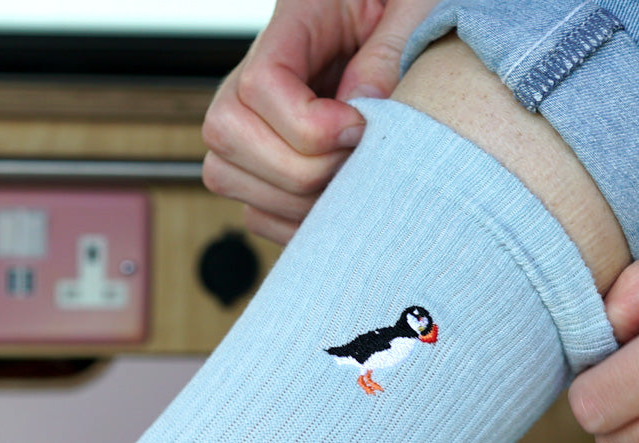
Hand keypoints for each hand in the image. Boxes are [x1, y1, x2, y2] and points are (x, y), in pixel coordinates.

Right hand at [201, 0, 439, 243]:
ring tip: (349, 184)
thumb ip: (390, 50)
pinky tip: (336, 206)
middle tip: (356, 158)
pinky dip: (294, 225)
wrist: (400, 33)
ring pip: (225, 178)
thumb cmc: (405, 17)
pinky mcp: (257, 172)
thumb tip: (363, 107)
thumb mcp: (413, 10)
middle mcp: (251, 77)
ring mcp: (246, 128)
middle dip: (302, 168)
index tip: (358, 127)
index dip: (308, 123)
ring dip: (296, 201)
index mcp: (293, 22)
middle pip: (228, 135)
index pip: (259, 83)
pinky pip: (253, 213)